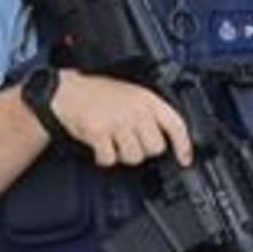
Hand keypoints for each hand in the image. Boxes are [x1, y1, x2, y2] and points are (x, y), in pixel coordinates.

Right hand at [50, 69, 192, 167]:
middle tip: (130, 142)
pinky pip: (110, 159)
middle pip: (155, 148)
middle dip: (144, 150)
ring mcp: (117, 121)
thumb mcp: (133, 94)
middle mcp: (135, 110)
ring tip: (113, 142)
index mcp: (147, 99)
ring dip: (123, 155)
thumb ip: (150, 114)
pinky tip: (100, 147)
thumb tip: (166, 140)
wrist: (67, 92)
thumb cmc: (99, 94)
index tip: (185, 159)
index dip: (183, 145)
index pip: (175, 125)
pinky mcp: (99, 132)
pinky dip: (104, 158)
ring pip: (134, 157)